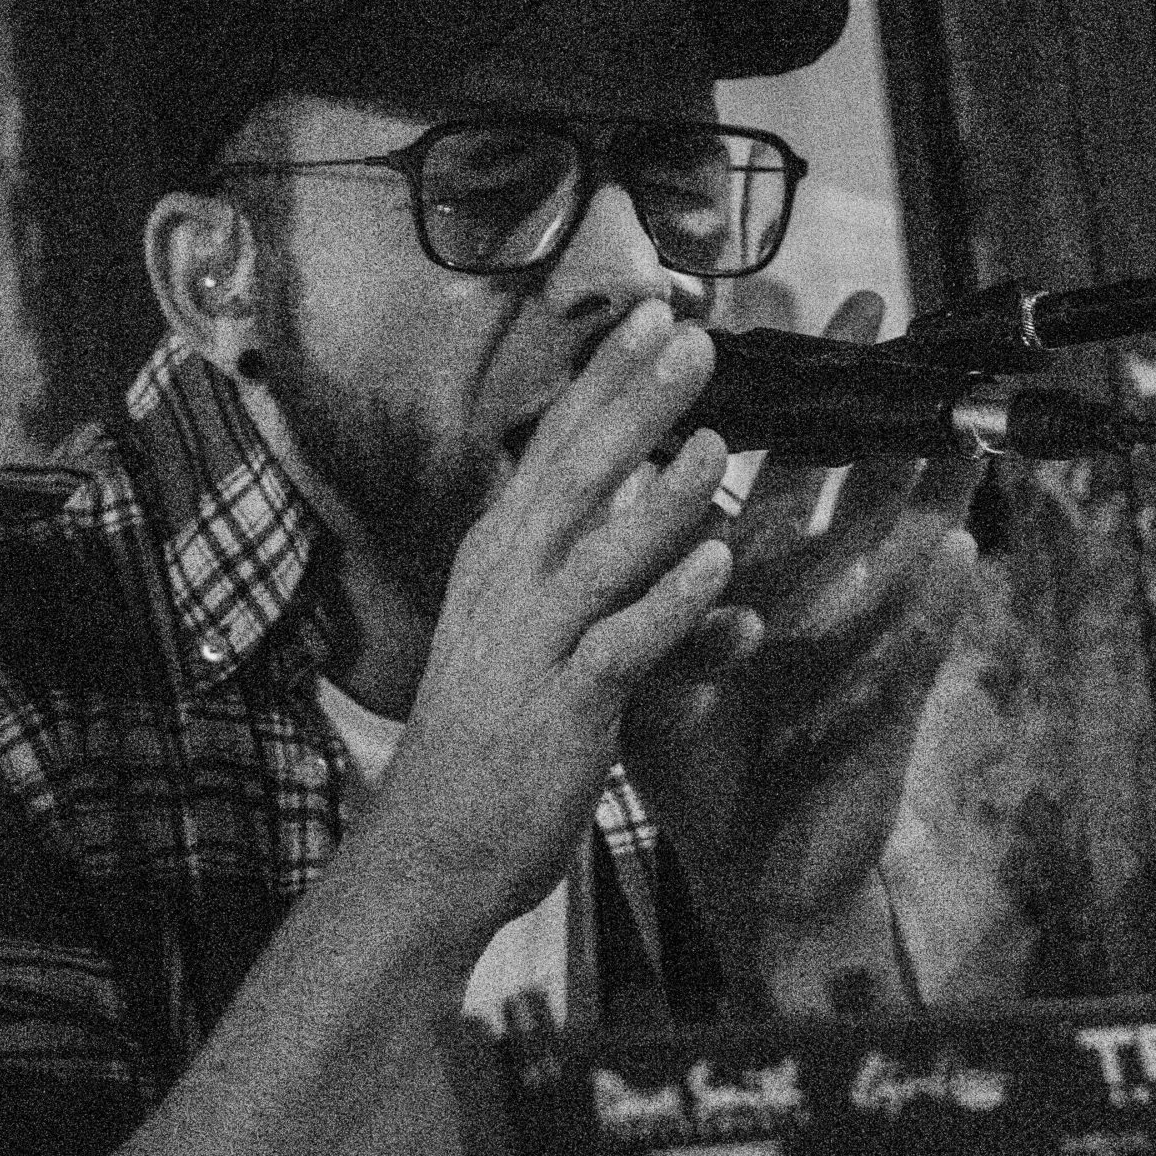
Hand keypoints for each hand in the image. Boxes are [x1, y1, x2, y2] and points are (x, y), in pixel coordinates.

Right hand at [363, 300, 732, 950]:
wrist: (436, 845)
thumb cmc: (491, 730)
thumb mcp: (524, 621)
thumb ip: (578, 553)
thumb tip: (631, 479)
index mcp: (503, 556)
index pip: (556, 445)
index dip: (606, 377)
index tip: (657, 310)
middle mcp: (509, 585)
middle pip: (574, 477)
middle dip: (634, 405)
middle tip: (694, 338)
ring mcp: (532, 646)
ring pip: (598, 555)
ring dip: (660, 498)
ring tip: (719, 441)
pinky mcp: (562, 709)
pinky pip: (622, 648)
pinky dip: (670, 606)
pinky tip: (718, 568)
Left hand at [623, 293, 981, 1004]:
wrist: (755, 877)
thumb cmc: (708, 771)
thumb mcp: (658, 666)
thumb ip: (644, 588)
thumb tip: (588, 507)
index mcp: (755, 584)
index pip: (762, 471)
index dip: (759, 397)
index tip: (755, 308)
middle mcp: (813, 600)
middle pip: (837, 478)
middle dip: (848, 394)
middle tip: (867, 304)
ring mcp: (859, 650)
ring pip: (893, 546)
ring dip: (918, 477)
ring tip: (944, 404)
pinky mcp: (885, 711)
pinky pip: (915, 649)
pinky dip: (935, 603)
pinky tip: (957, 551)